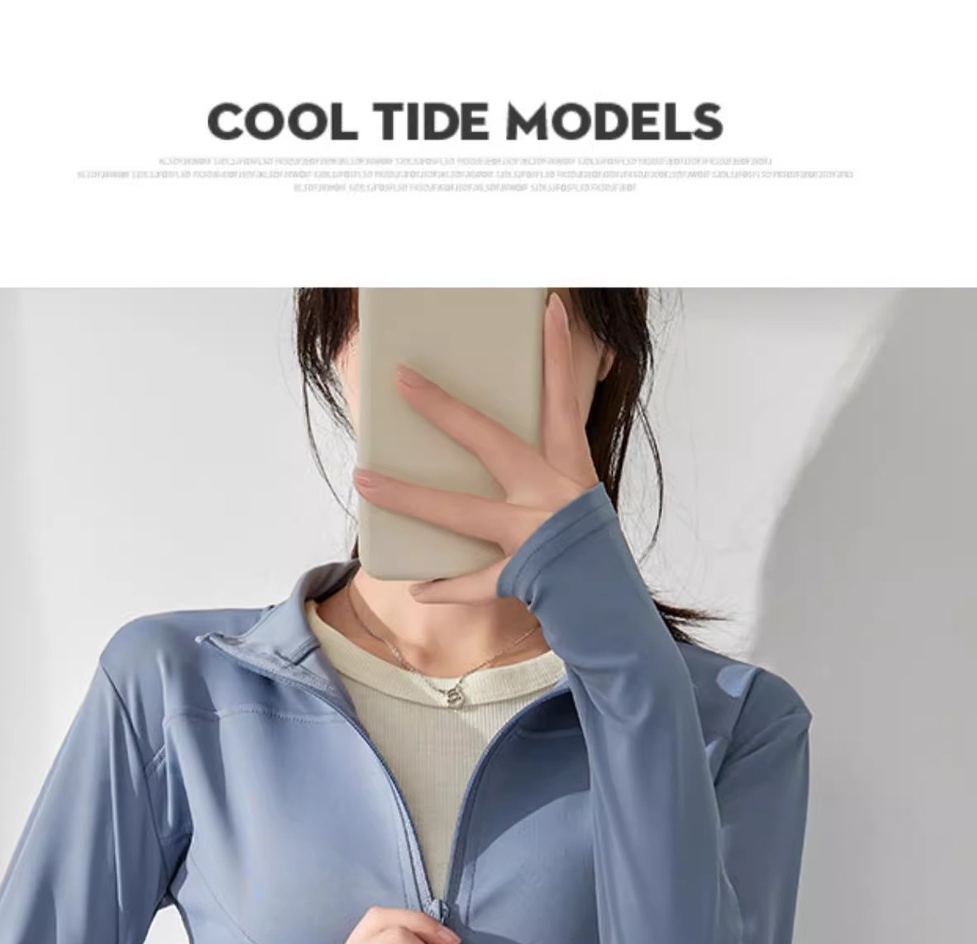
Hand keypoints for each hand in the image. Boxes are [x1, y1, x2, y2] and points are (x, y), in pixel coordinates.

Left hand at [351, 290, 600, 605]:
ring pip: (460, 512)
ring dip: (409, 497)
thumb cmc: (594, 551)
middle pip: (490, 442)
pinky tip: (417, 587)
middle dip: (445, 410)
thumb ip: (545, 472)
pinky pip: (473, 582)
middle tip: (402, 381)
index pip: (561, 400)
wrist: (611, 605)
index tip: (548, 305)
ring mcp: (531, 534)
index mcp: (569, 469)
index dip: (557, 353)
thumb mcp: (580, 500)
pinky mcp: (520, 574)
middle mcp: (549, 494)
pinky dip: (446, 588)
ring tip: (364, 481)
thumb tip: (497, 454)